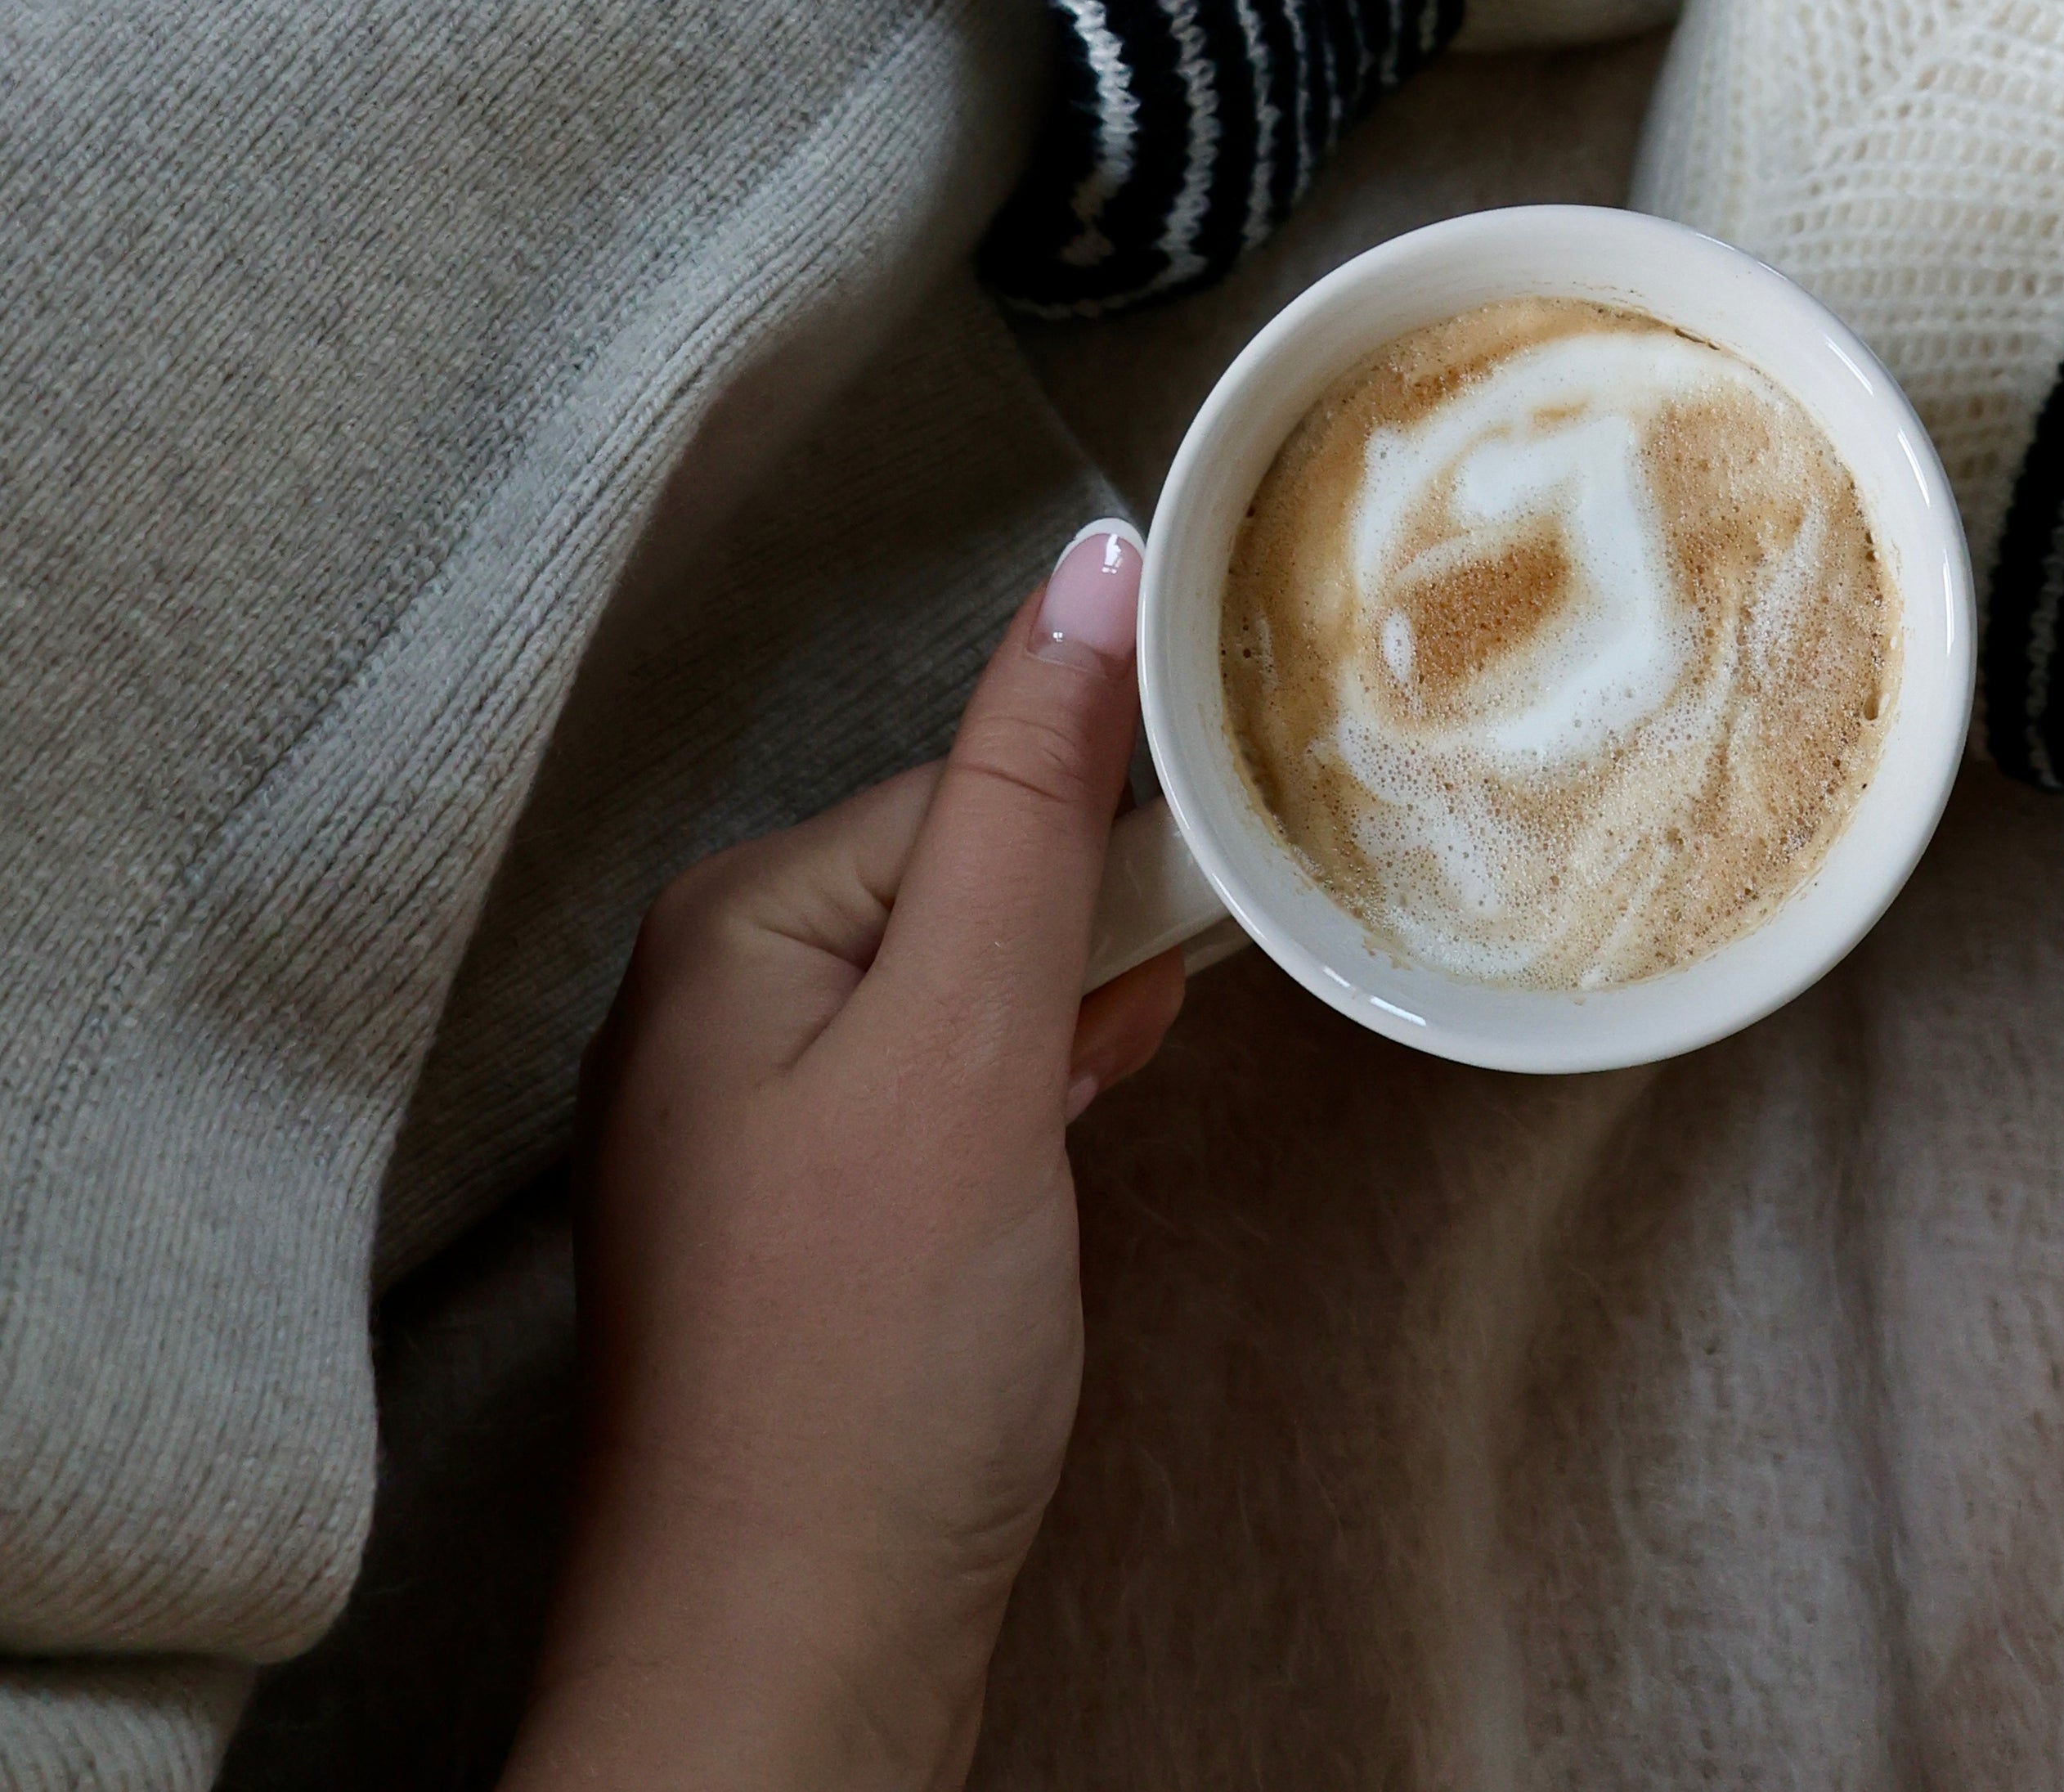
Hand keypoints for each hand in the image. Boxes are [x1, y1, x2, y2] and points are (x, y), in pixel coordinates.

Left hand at [503, 524, 1185, 1791]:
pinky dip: (1029, 1116)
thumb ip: (1033, 797)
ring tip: (1083, 1130)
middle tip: (1115, 1060)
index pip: (968, 793)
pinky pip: (948, 1100)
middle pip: (968, 887)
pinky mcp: (810, 1232)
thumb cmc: (863, 1375)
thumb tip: (1087, 569)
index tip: (1175, 926)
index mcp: (726, 930)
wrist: (792, 1671)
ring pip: (969, 998)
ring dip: (1061, 1037)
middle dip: (1076, 959)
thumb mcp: (971, 1043)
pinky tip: (1066, 1158)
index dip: (1090, 861)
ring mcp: (751, 1130)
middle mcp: (712, 1009)